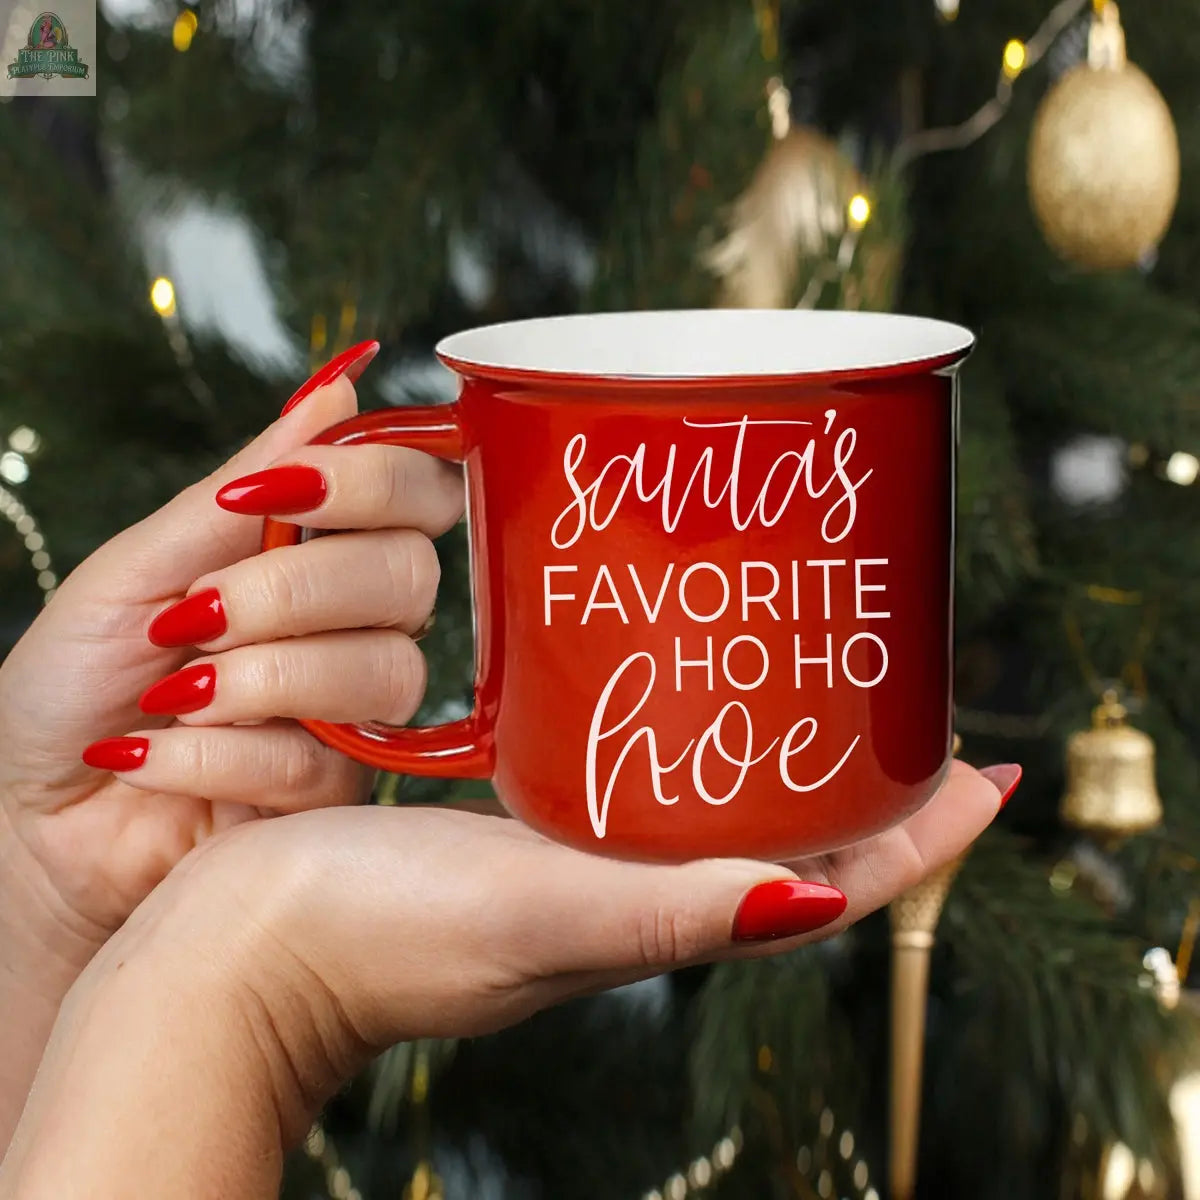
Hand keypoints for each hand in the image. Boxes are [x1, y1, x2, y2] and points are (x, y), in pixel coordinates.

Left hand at [0, 343, 461, 1144]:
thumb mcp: (142, 561)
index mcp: (317, 554)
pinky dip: (221, 752)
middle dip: (293, 592)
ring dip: (260, 677)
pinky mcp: (342, 794)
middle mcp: (355, 625)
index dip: (376, 482)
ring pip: (386, 670)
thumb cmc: (77, 680)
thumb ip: (249, 479)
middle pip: (412, 576)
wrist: (35, 811)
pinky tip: (157, 757)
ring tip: (174, 695)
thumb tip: (341, 382)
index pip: (420, 493)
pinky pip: (324, 759)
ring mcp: (355, 712)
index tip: (281, 494)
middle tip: (194, 617)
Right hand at [0, 761, 1013, 1197]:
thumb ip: (669, 910)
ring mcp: (572, 856)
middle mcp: (632, 891)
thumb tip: (819, 897)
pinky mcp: (507, 823)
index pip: (834, 876)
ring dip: (767, 747)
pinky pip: (620, 771)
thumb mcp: (540, 915)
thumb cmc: (376, 942)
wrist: (237, 955)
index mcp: (660, 919)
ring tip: (799, 671)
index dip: (918, 829)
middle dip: (855, 772)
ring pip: (707, 796)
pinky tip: (656, 681)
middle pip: (784, 828)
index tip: (982, 763)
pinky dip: (668, 733)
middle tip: (896, 689)